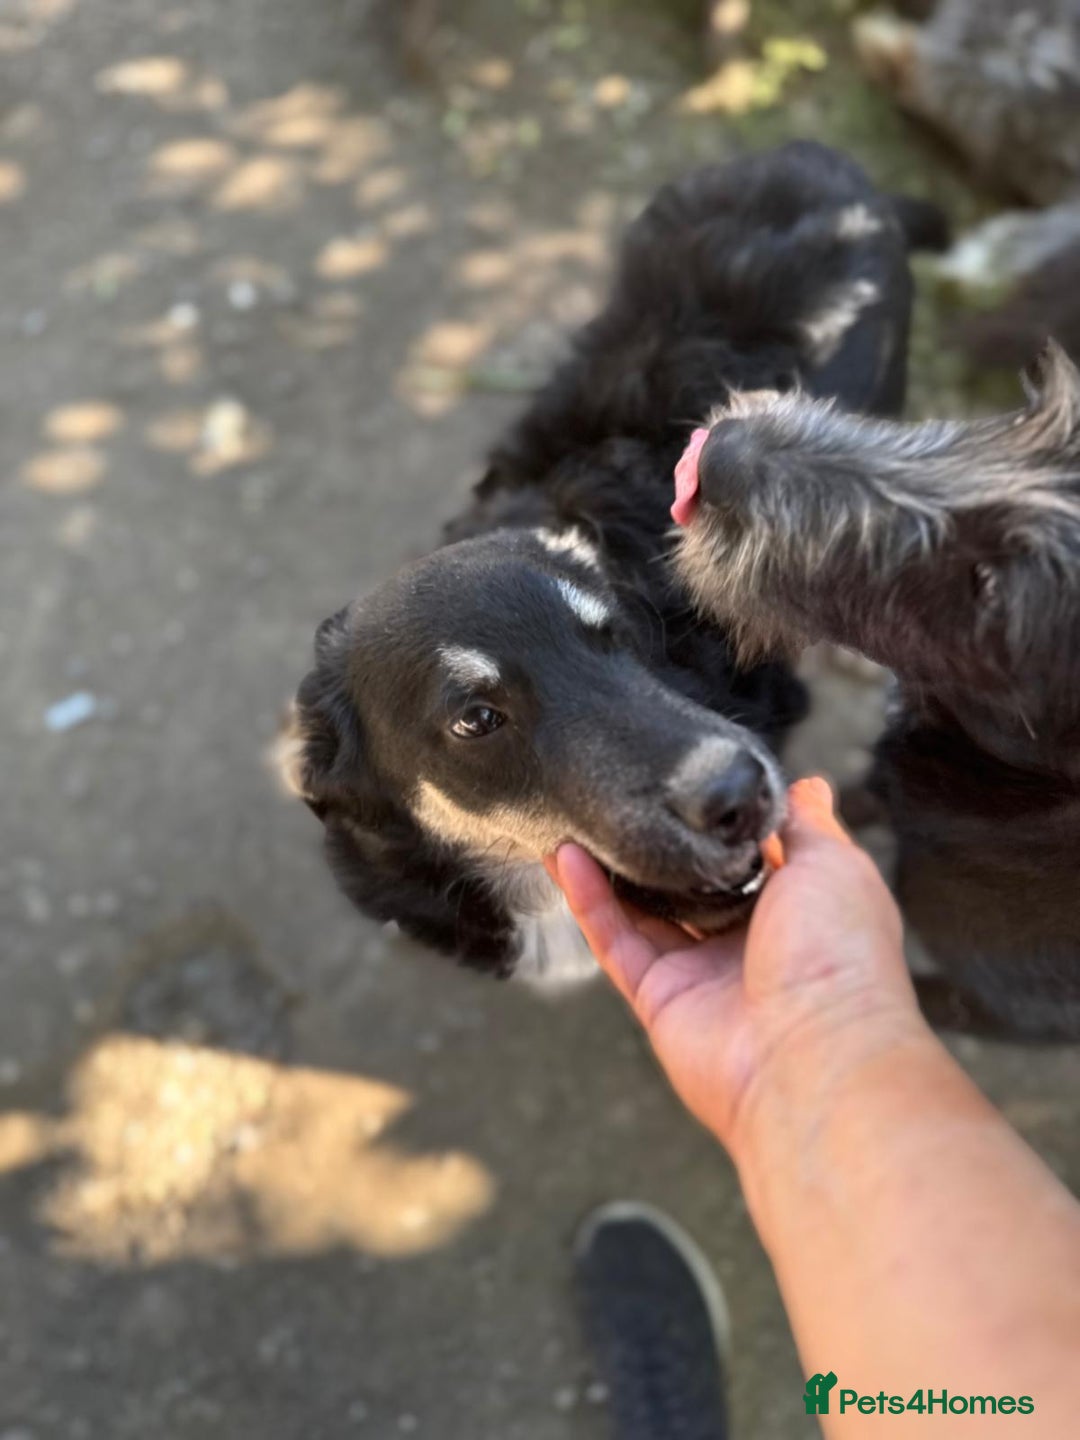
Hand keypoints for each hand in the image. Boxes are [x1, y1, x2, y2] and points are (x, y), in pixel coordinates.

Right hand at [549, 779, 926, 1162]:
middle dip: (659, 846)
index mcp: (797, 911)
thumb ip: (807, 826)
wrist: (815, 1054)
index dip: (721, 823)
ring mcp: (701, 973)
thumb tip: (807, 786)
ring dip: (610, 866)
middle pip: (691, 885)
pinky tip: (566, 857)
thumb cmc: (840, 959)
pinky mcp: (659, 998)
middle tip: (621, 795)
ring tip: (577, 817)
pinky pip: (616, 942)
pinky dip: (589, 901)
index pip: (751, 856)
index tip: (687, 779)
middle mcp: (749, 943)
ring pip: (643, 911)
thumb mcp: (834, 867)